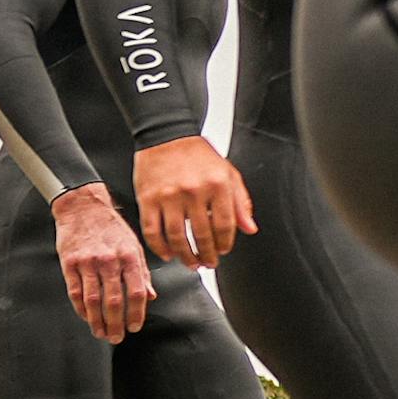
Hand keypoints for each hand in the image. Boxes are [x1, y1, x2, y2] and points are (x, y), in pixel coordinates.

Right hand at [52, 186, 155, 340]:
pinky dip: (81, 308)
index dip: (137, 313)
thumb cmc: (112, 228)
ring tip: (101, 333)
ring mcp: (88, 262)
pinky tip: (86, 318)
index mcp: (130, 256)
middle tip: (117, 338)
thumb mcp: (134, 245)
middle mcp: (110, 260)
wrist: (83, 207)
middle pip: (114, 300)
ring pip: (93, 300)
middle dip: (116, 323)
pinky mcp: (69, 263)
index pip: (137, 291)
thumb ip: (142, 272)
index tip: (135, 327)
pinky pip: (75, 292)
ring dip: (97, 321)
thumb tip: (151, 296)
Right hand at [132, 136, 256, 267]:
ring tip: (191, 263)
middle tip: (208, 264)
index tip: (224, 251)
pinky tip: (168, 254)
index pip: (225, 225)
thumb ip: (240, 202)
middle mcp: (194, 191)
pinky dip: (160, 247)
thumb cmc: (199, 154)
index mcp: (218, 184)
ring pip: (177, 237)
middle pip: (202, 235)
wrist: (167, 134)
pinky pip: (152, 230)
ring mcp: (169, 196)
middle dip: (207, 255)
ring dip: (185, 256)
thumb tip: (250, 229)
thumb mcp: (228, 173)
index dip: (225, 243)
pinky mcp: (148, 199)